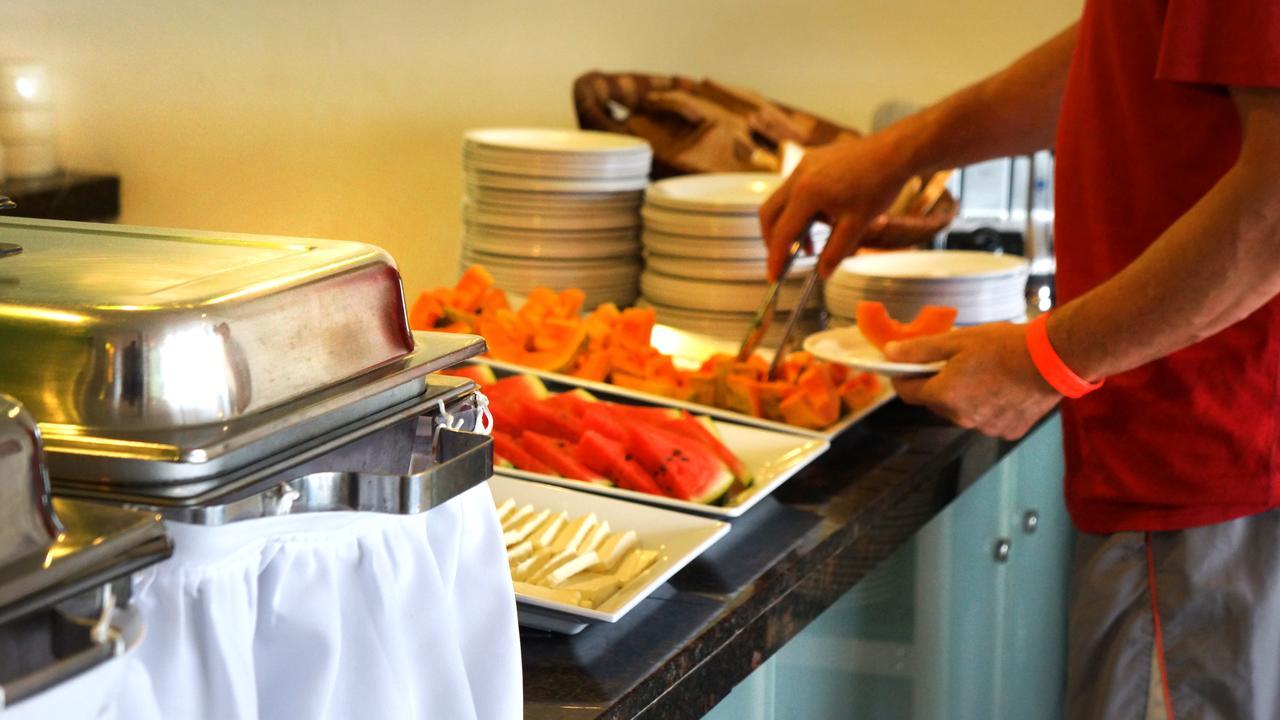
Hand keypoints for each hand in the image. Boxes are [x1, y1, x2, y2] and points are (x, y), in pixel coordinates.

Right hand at [758, 136, 909, 279]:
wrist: (896, 151)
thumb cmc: (879, 185)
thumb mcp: (857, 225)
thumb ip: (835, 252)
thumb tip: (822, 273)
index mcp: (806, 193)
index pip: (782, 233)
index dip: (775, 258)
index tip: (773, 277)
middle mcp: (798, 175)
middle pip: (769, 214)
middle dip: (773, 239)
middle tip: (785, 259)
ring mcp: (804, 164)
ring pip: (781, 200)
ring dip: (789, 224)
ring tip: (811, 243)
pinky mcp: (812, 160)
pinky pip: (795, 187)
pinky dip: (799, 208)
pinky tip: (822, 218)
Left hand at [886, 323, 1060, 439]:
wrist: (1053, 359)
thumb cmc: (1005, 345)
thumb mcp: (956, 340)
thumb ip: (919, 350)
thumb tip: (889, 354)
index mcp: (944, 395)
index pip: (908, 392)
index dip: (904, 378)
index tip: (908, 366)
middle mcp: (961, 417)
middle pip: (936, 403)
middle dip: (938, 385)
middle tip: (956, 362)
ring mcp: (985, 428)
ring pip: (962, 412)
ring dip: (964, 397)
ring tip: (986, 373)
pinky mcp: (1007, 431)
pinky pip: (988, 419)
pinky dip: (989, 406)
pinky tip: (1003, 387)